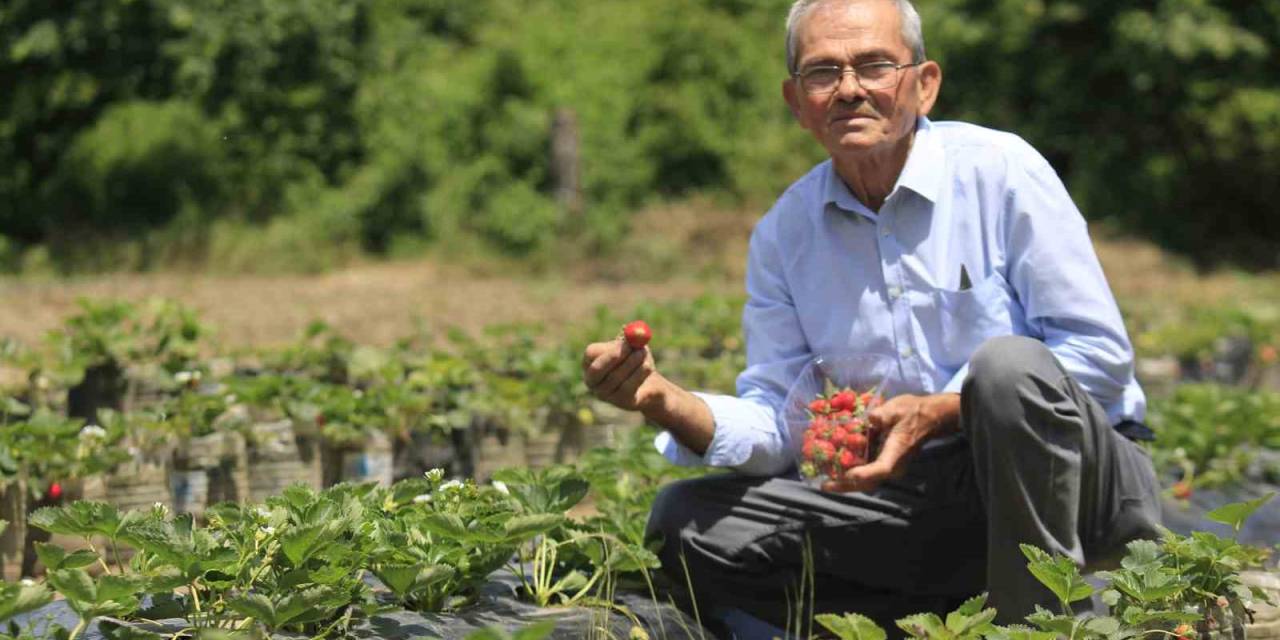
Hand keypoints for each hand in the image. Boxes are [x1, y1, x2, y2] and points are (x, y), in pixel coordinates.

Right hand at [582, 338, 663, 412]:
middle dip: (614, 357)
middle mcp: (593, 381)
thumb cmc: (636, 360)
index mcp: (590, 362)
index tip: (624, 340)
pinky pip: (629, 386)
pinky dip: (640, 373)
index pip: (590, 355)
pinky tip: (648, 368)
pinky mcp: (620, 402)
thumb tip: (626, 330)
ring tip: (644, 354)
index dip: (607, 348)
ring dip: (634, 362)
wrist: (650, 384)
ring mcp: (605, 394)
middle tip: (632, 347)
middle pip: (597, 370)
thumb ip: (630, 338)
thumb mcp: (634, 346)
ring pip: (616, 377)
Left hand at [822, 392, 959, 492]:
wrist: (929, 417)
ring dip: (846, 482)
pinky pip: (867, 473)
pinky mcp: (885, 463)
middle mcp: (893, 466)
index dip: (863, 474)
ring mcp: (889, 466)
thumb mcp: (896, 408)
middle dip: (846, 485)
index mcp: (896, 453)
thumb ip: (881, 415)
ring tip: (825, 480)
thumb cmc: (912, 411)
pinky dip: (851, 474)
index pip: (880, 469)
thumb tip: (868, 418)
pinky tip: (835, 469)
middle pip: (868, 482)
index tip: (846, 475)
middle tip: (824, 485)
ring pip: (866, 480)